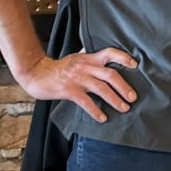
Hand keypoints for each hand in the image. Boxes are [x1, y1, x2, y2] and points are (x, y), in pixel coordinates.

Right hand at [18, 47, 138, 124]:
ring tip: (124, 108)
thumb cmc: (58, 68)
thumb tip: (105, 61)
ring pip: (101, 88)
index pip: (109, 53)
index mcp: (88, 58)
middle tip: (133, 97)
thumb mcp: (76, 58)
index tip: (135, 65)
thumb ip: (90, 59)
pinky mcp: (69, 90)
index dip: (123, 58)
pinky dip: (95, 111)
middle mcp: (85, 66)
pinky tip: (102, 118)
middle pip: (110, 74)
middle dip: (124, 87)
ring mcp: (77, 78)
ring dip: (114, 100)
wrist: (36, 73)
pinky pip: (85, 101)